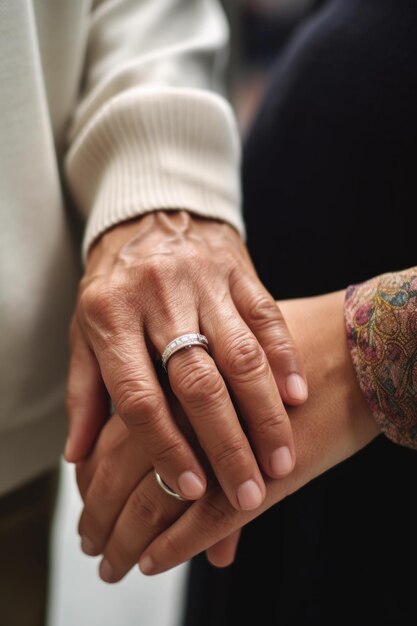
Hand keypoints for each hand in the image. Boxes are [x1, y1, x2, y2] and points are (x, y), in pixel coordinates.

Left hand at [76, 289, 378, 581]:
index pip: (140, 397)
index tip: (192, 488)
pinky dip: (284, 358)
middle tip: (249, 489)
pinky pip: (266, 317)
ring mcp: (202, 281)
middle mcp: (157, 298)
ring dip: (265, 411)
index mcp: (110, 317)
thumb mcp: (84, 330)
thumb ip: (83, 392)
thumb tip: (79, 455)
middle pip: (197, 382)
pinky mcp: (238, 271)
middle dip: (226, 442)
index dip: (166, 448)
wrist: (152, 215)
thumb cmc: (115, 285)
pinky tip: (298, 396)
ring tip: (282, 459)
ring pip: (240, 354)